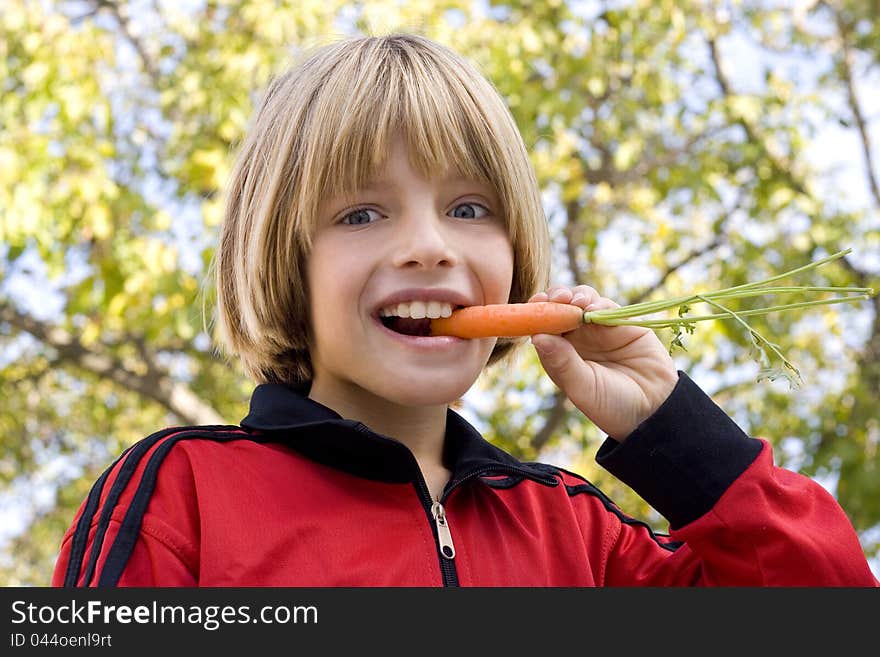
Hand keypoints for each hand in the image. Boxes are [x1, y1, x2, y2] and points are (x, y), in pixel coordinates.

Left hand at [528, 285, 678, 439]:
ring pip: (580, 301)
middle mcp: (576, 339)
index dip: (536, 314)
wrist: (654, 408)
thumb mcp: (583, 387)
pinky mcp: (620, 322)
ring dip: (574, 296)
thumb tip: (537, 336)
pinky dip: (597, 302)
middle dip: (554, 298)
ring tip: (574, 301)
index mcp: (560, 354)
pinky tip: (593, 307)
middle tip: (554, 298)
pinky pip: (605, 306)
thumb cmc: (612, 405)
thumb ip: (563, 362)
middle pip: (558, 308)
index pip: (542, 327)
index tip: (533, 305)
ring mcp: (598, 329)